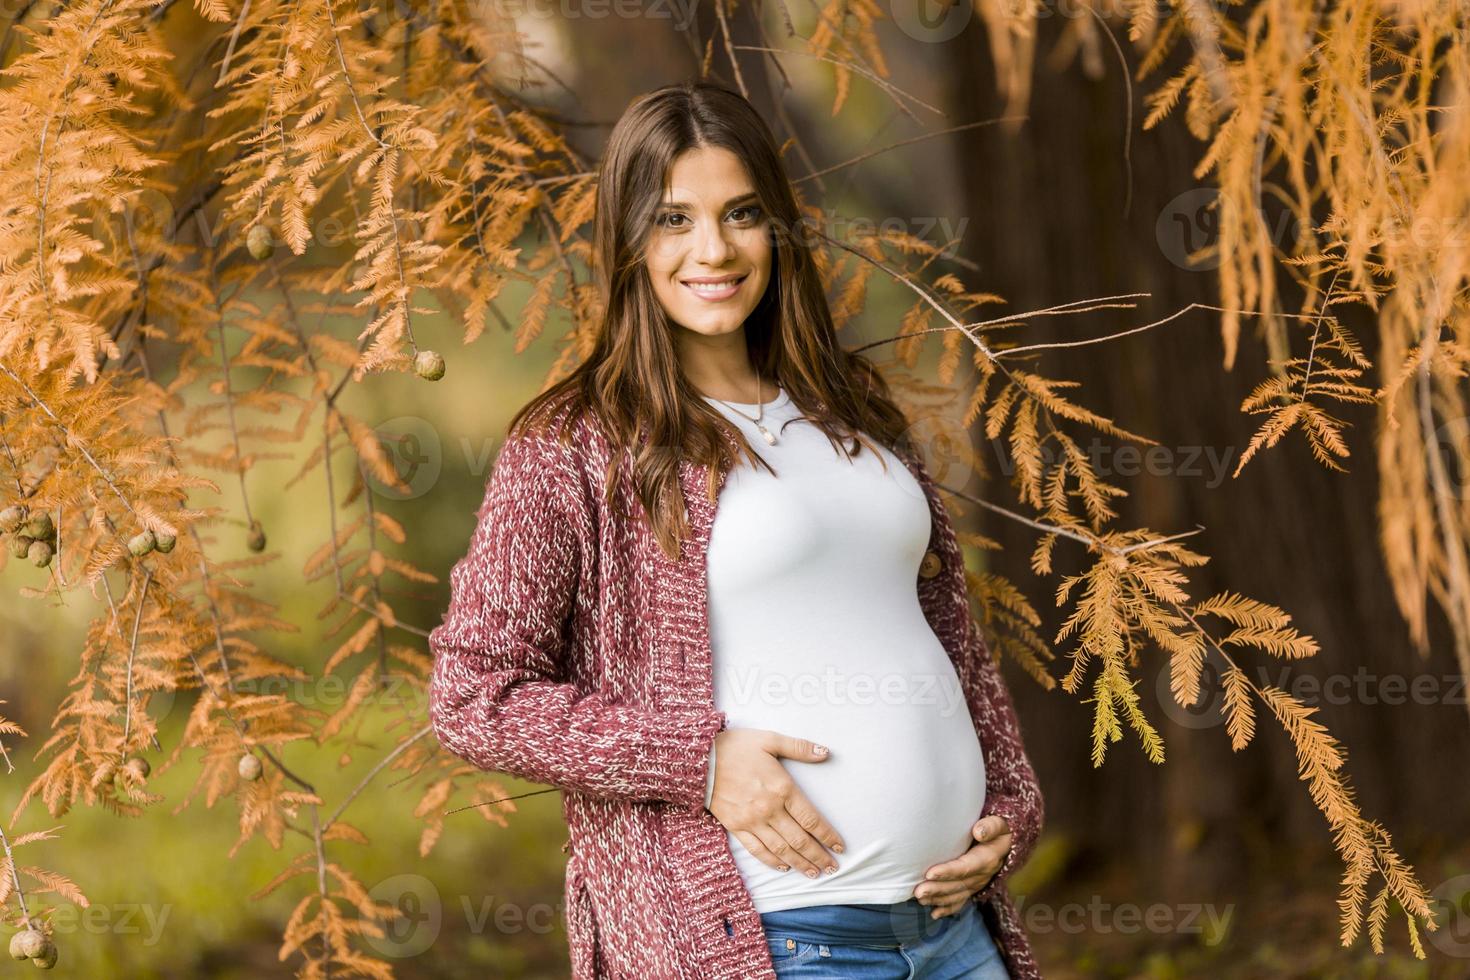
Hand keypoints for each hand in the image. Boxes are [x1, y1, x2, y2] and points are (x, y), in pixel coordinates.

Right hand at [707, 728, 845, 879]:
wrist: (699, 760)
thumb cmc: (735, 747)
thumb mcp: (769, 739)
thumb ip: (799, 747)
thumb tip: (825, 752)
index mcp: (782, 788)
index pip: (811, 819)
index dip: (828, 835)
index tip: (840, 846)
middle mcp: (769, 809)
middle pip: (799, 839)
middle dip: (818, 855)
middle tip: (833, 868)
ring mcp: (751, 821)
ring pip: (781, 849)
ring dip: (800, 863)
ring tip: (814, 873)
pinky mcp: (736, 827)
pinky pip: (757, 850)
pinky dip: (772, 861)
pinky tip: (783, 867)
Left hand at [912, 815, 1011, 918]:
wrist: (1006, 843)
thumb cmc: (998, 830)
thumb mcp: (999, 824)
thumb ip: (990, 827)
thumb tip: (978, 832)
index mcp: (987, 859)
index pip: (965, 867)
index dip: (948, 872)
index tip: (930, 873)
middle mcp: (983, 875)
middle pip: (958, 884)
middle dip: (938, 889)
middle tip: (918, 891)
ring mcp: (978, 884)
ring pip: (957, 894)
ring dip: (938, 899)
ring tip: (920, 899)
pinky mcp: (973, 888)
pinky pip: (961, 900)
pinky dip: (948, 908)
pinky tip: (935, 914)